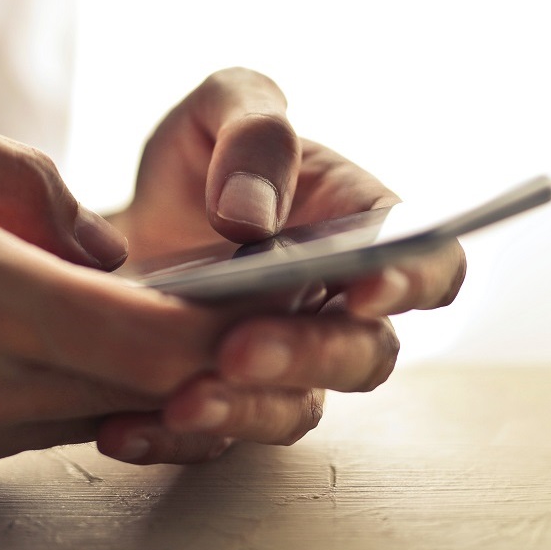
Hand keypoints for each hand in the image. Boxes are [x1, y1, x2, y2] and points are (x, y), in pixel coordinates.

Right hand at [0, 88, 234, 503]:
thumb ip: (22, 176)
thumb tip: (107, 245)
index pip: (150, 342)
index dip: (218, 330)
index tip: (243, 304)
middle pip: (140, 392)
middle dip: (183, 352)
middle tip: (188, 303)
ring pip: (89, 418)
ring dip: (113, 372)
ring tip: (76, 310)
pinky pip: (24, 436)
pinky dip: (42, 395)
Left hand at [97, 68, 466, 463]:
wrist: (121, 223)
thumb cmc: (201, 160)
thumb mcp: (221, 108)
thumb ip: (253, 132)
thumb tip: (249, 217)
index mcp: (362, 230)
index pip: (428, 263)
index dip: (413, 281)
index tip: (363, 289)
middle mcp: (336, 310)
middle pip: (363, 355)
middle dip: (307, 355)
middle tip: (240, 347)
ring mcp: (285, 367)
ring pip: (296, 411)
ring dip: (246, 411)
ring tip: (182, 401)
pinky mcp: (225, 406)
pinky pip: (213, 441)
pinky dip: (169, 440)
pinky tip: (122, 429)